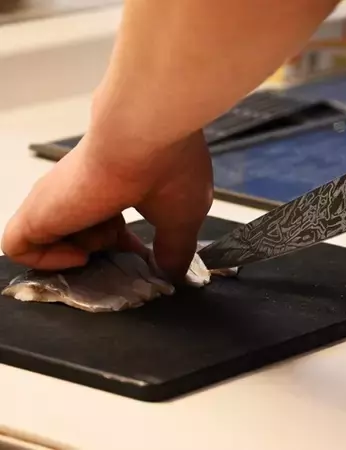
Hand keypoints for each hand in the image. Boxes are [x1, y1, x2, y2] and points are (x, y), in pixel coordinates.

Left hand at [1, 126, 212, 280]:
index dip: (124, 244)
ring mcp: (58, 200)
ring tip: (106, 234)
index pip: (109, 221)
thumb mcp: (183, 220)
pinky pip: (19, 248)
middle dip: (104, 249)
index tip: (143, 255)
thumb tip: (174, 274)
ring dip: (86, 248)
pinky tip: (79, 254)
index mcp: (117, 187)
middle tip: (122, 252)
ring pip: (56, 238)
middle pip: (82, 231)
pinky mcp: (36, 213)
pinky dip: (47, 260)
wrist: (144, 138)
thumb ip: (176, 250)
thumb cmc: (170, 168)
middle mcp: (85, 189)